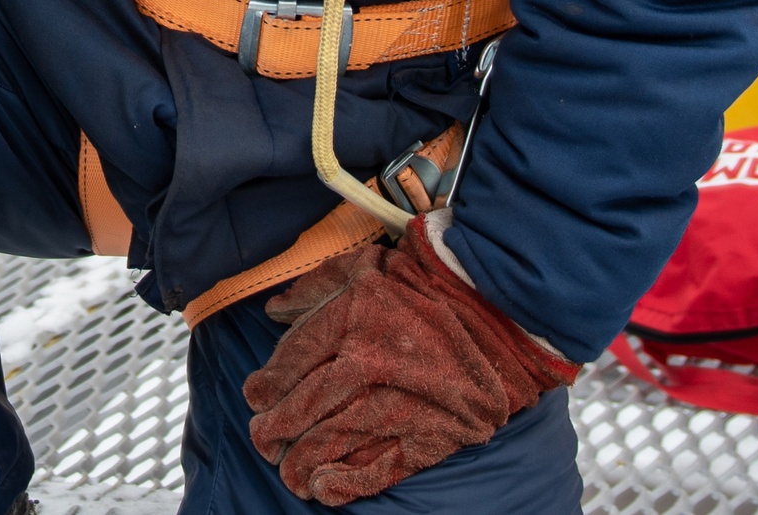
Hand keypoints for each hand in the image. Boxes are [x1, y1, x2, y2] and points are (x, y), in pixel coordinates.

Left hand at [243, 215, 578, 505]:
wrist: (502, 308)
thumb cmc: (427, 283)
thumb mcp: (365, 267)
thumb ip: (315, 287)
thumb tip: (274, 310)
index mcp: (350, 317)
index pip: (292, 360)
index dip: (267, 385)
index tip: (255, 398)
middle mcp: (369, 362)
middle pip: (306, 406)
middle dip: (275, 429)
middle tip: (264, 439)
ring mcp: (401, 401)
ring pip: (334, 441)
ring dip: (302, 462)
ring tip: (288, 473)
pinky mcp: (432, 434)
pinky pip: (380, 467)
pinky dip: (348, 483)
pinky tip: (324, 490)